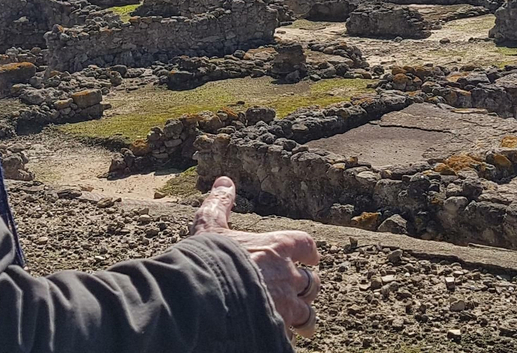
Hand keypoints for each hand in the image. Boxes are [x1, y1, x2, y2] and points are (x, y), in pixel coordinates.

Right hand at [190, 176, 319, 339]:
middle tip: (302, 291)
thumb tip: (224, 181)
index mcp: (276, 247)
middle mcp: (287, 276)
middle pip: (311, 282)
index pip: (305, 245)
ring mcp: (286, 307)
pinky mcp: (279, 330)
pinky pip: (290, 336)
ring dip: (304, 317)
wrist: (205, 296)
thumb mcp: (209, 227)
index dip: (308, 251)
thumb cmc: (208, 259)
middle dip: (307, 287)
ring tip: (302, 324)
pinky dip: (286, 335)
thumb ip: (219, 205)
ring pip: (307, 314)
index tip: (311, 257)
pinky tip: (278, 335)